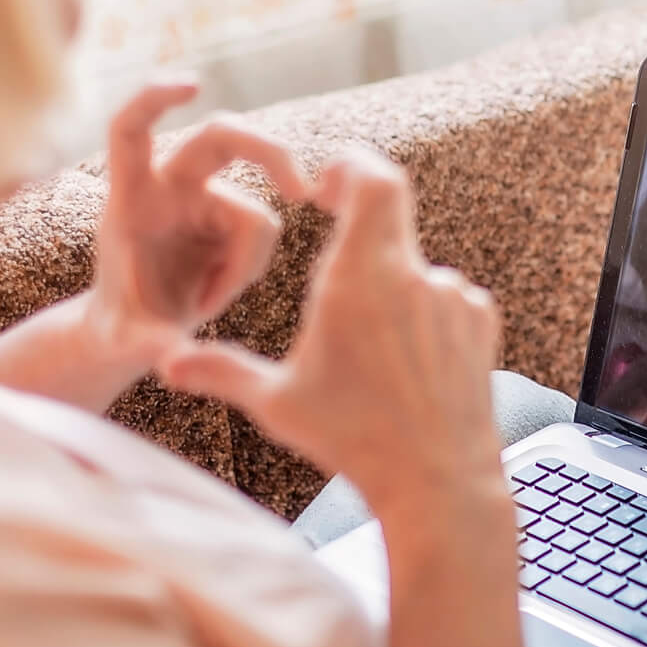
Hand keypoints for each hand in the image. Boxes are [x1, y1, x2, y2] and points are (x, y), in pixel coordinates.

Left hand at [87, 82, 312, 366]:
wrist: (136, 331)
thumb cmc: (120, 326)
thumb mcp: (126, 340)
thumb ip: (146, 341)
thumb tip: (169, 353)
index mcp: (131, 197)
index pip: (132, 129)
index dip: (154, 98)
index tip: (193, 84)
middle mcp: (169, 187)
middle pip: (225, 137)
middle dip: (269, 152)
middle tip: (303, 190)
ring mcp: (204, 200)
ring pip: (257, 212)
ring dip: (246, 264)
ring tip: (207, 303)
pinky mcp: (230, 219)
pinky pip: (264, 236)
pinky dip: (249, 271)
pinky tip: (219, 294)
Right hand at [158, 150, 506, 526]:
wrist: (439, 482)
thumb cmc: (352, 440)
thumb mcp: (277, 404)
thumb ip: (220, 371)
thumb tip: (165, 364)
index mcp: (361, 277)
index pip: (373, 178)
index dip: (350, 164)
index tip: (325, 184)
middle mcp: (414, 276)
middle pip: (390, 211)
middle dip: (356, 217)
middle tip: (334, 228)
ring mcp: (454, 298)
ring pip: (414, 267)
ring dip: (387, 284)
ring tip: (366, 344)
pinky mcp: (481, 323)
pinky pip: (446, 297)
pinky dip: (421, 313)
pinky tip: (404, 362)